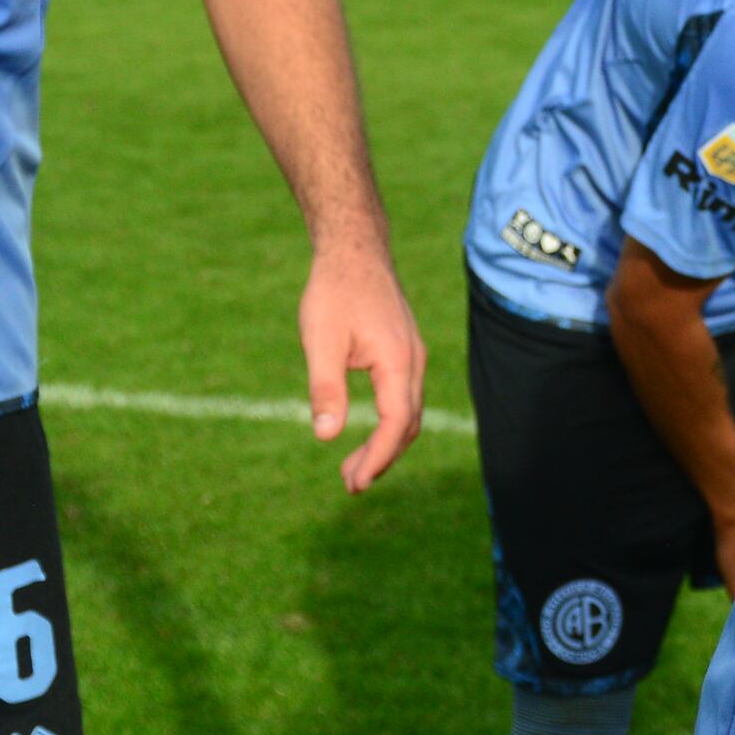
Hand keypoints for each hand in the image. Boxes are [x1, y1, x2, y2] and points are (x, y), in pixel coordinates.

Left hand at [297, 238, 428, 492]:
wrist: (354, 249)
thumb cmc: (334, 291)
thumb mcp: (321, 341)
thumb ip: (326, 389)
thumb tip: (326, 436)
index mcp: (397, 361)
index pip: (396, 422)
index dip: (378, 456)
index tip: (356, 481)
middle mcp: (413, 361)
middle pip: (408, 424)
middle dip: (382, 458)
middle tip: (350, 484)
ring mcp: (412, 356)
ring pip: (408, 412)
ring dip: (386, 444)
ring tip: (354, 468)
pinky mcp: (404, 351)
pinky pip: (404, 398)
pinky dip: (389, 423)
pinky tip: (366, 431)